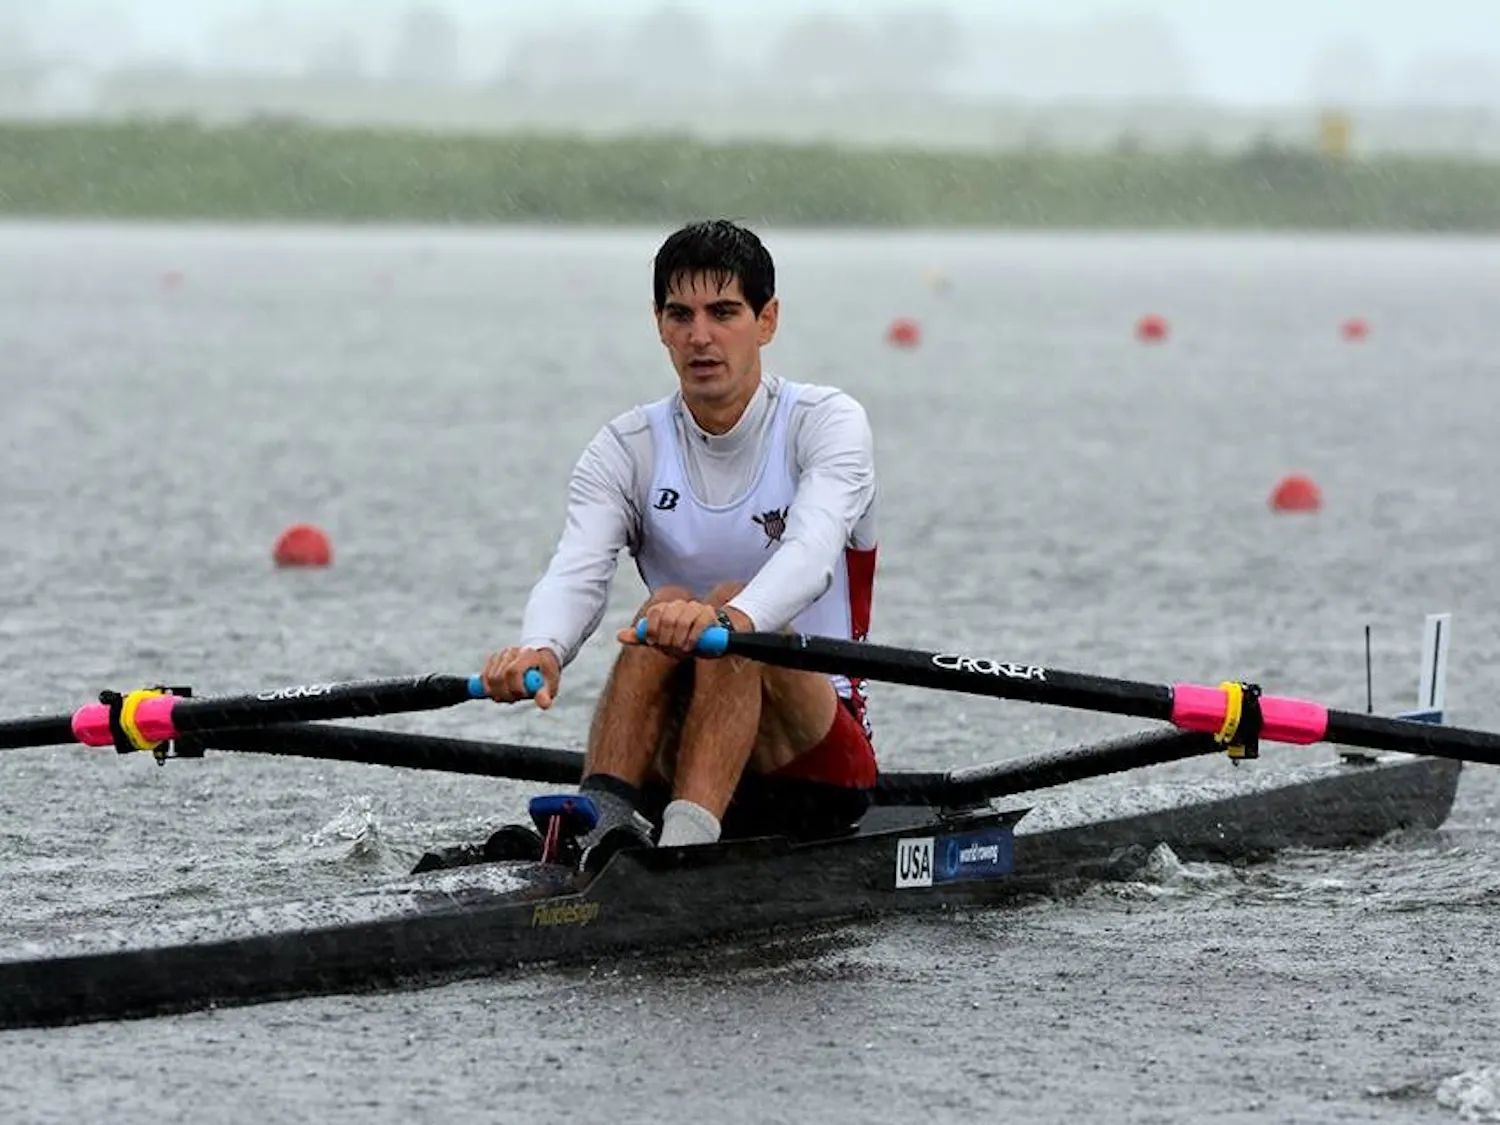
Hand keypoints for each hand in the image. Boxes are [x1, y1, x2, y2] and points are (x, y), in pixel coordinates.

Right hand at [480, 646, 561, 709]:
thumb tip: (544, 704)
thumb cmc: (545, 675)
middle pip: (499, 676)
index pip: (513, 671)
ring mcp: (501, 654)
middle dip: (505, 694)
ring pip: (489, 679)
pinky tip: (502, 691)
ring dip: (497, 693)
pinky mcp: (493, 659)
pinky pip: (484, 678)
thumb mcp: (550, 684)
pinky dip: (490, 689)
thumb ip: (545, 693)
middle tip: (514, 700)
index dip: (515, 688)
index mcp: (528, 654)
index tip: (523, 696)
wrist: (539, 662)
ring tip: (510, 695)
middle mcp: (513, 651)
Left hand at [620, 600, 751, 655]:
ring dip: (680, 638)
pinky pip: (700, 622)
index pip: (654, 612)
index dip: (652, 629)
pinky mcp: (710, 614)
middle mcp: (680, 605)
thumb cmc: (680, 641)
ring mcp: (696, 607)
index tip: (654, 643)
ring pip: (683, 619)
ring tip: (681, 649)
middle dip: (667, 637)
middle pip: (668, 617)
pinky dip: (693, 637)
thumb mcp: (659, 641)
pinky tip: (690, 647)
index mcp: (666, 608)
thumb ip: (640, 637)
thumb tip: (619, 635)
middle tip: (669, 649)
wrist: (707, 643)